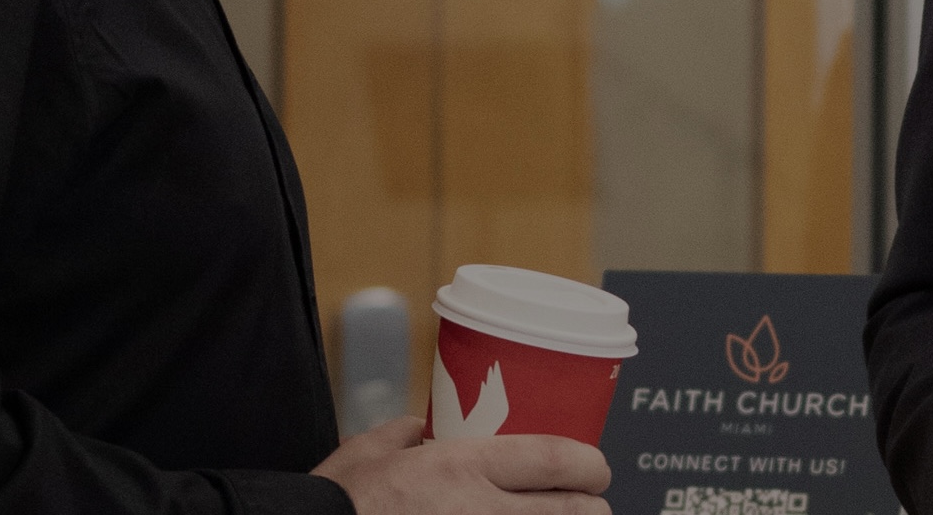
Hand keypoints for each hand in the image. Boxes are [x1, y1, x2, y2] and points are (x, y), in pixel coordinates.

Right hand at [315, 417, 613, 514]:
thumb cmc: (336, 504)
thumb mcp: (370, 451)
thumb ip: (407, 434)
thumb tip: (425, 426)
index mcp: (463, 468)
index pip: (558, 459)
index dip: (592, 464)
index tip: (596, 469)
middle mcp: (484, 512)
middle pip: (577, 512)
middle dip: (592, 509)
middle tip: (588, 505)